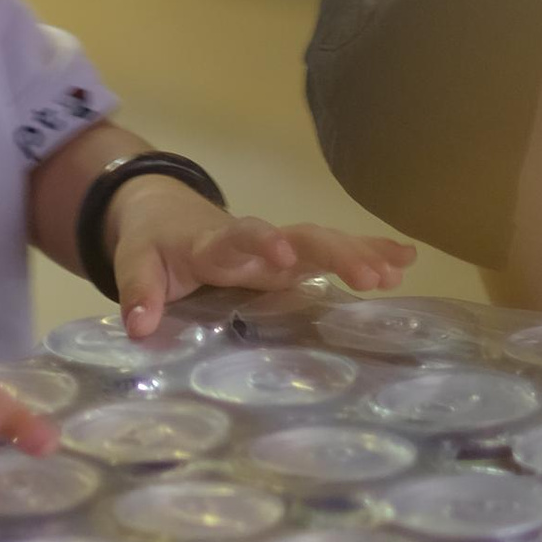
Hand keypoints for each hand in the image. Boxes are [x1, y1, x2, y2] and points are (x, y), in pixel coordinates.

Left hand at [108, 181, 413, 338]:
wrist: (167, 214)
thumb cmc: (153, 243)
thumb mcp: (136, 263)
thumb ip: (138, 292)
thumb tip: (139, 327)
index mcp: (217, 244)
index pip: (242, 238)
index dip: (262, 244)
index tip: (284, 255)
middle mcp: (258, 243)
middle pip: (302, 238)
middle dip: (336, 253)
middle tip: (370, 275)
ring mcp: (281, 249)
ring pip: (325, 243)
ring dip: (361, 253)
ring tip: (398, 269)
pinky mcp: (295, 258)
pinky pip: (334, 252)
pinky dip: (370, 250)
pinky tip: (406, 259)